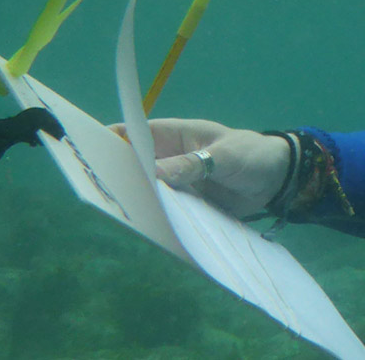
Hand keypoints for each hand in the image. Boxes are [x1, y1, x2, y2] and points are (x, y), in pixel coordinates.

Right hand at [115, 119, 291, 216]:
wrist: (277, 180)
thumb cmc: (251, 154)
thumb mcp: (225, 156)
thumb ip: (193, 164)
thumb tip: (155, 174)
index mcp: (172, 136)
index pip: (133, 134)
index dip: (109, 140)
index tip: (86, 154)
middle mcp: (168, 159)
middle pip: (134, 167)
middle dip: (117, 177)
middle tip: (98, 192)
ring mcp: (175, 185)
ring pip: (148, 192)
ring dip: (137, 202)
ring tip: (119, 214)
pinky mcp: (186, 206)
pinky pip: (167, 212)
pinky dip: (158, 219)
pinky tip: (148, 231)